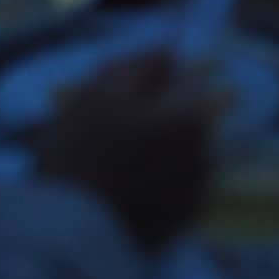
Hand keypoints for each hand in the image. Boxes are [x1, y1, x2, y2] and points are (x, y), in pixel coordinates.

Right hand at [35, 51, 215, 252]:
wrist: (72, 230)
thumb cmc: (82, 151)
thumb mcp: (102, 90)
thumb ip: (142, 63)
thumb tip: (170, 47)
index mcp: (192, 115)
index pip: (185, 78)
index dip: (151, 83)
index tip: (119, 98)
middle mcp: (207, 150)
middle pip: (184, 116)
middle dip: (158, 116)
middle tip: (112, 131)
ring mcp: (197, 190)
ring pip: (180, 152)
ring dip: (159, 150)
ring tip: (116, 164)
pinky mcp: (182, 221)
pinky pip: (174, 187)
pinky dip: (157, 182)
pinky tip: (125, 189)